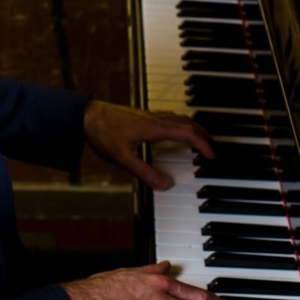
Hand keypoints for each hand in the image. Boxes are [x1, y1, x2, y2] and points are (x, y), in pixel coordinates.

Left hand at [82, 100, 214, 190]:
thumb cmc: (102, 132)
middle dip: (203, 135)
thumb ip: (143, 172)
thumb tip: (164, 185)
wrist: (86, 115)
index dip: (203, 143)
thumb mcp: (122, 158)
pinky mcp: (142, 116)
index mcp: (155, 128)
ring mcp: (148, 116)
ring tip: (198, 141)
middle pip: (188, 123)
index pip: (188, 132)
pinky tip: (173, 133)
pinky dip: (180, 126)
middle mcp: (155, 119)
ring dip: (193, 129)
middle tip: (212, 149)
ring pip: (179, 118)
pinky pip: (169, 118)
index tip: (212, 155)